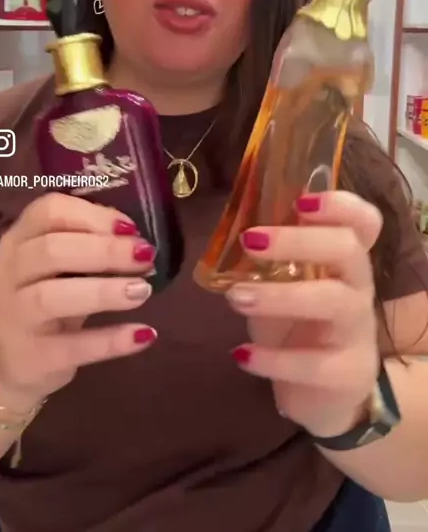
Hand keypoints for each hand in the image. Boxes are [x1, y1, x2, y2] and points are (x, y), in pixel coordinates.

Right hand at [0, 193, 155, 411]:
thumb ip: (89, 248)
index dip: (92, 215)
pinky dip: (111, 340)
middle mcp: (6, 274)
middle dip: (105, 251)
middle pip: (51, 250)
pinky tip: (144, 334)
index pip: (47, 211)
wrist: (10, 365)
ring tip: (142, 291)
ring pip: (52, 297)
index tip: (130, 228)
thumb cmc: (44, 301)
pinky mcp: (30, 358)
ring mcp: (12, 318)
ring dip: (104, 291)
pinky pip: (72, 347)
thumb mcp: (57, 269)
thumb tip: (139, 241)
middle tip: (146, 256)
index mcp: (16, 240)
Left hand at [226, 191, 381, 438]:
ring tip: (235, 298)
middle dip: (298, 240)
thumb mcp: (283, 285)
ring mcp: (358, 331)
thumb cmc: (298, 326)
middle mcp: (358, 287)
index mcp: (344, 260)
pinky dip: (273, 359)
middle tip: (249, 241)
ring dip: (280, 296)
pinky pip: (314, 364)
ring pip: (333, 301)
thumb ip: (269, 255)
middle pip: (347, 249)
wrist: (323, 396)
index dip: (341, 205)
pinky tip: (241, 355)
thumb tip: (233, 218)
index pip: (364, 221)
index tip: (302, 200)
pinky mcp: (348, 373)